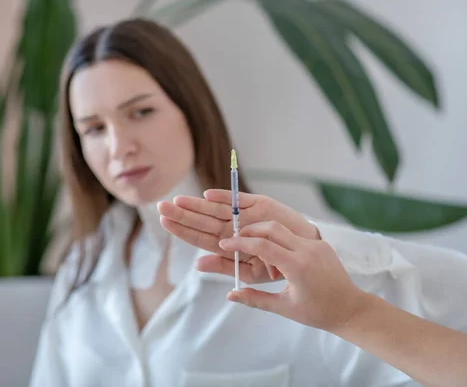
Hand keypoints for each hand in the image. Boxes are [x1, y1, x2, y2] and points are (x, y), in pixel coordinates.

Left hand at [158, 190, 319, 282]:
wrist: (305, 251)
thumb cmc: (276, 263)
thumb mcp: (249, 271)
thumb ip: (224, 266)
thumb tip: (197, 264)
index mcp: (228, 243)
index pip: (199, 236)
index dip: (182, 229)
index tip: (163, 221)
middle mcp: (234, 227)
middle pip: (203, 221)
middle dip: (182, 214)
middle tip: (161, 206)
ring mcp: (246, 216)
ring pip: (217, 209)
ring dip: (198, 205)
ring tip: (179, 201)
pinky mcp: (261, 205)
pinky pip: (241, 201)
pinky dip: (226, 198)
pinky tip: (209, 196)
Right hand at [219, 220, 365, 332]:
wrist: (350, 308)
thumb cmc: (317, 312)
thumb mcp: (283, 308)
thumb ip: (255, 299)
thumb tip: (230, 294)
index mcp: (297, 266)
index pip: (262, 246)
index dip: (240, 243)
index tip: (224, 244)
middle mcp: (307, 250)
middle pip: (271, 228)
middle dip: (249, 230)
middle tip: (234, 239)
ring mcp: (316, 244)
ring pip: (283, 229)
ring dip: (264, 232)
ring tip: (251, 244)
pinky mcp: (321, 244)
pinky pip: (295, 235)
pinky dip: (279, 238)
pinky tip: (272, 251)